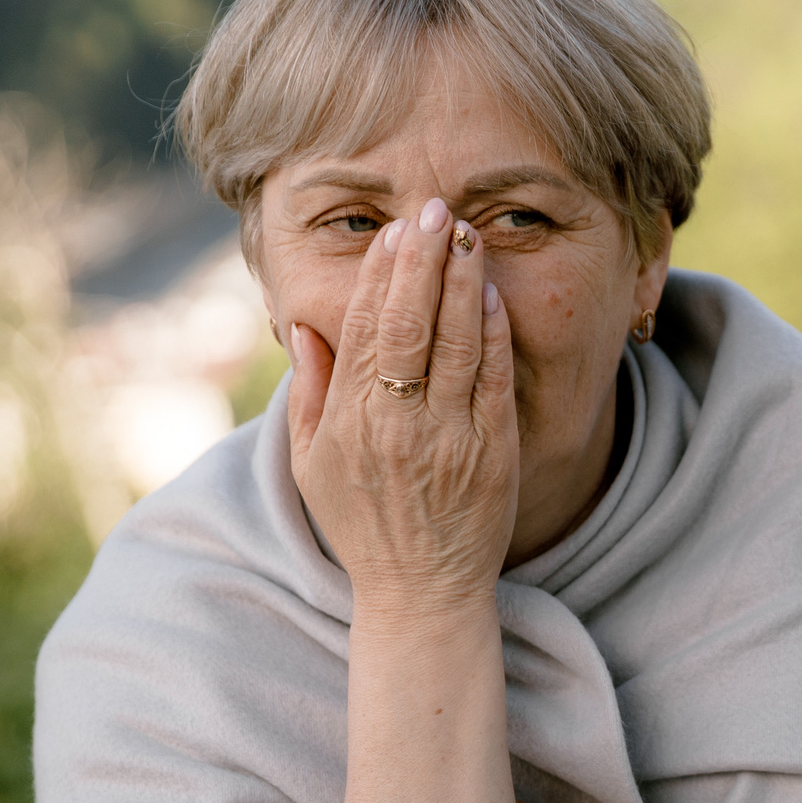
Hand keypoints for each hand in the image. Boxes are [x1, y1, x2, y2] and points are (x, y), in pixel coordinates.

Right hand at [288, 198, 518, 621]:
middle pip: (411, 326)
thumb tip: (307, 326)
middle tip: (434, 209)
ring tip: (467, 235)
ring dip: (462, 284)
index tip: (396, 232)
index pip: (367, 331)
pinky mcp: (493, 453)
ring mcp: (450, 438)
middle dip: (423, 263)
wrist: (421, 593)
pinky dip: (493, 336)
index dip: (383, 277)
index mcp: (350, 422)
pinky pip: (494, 383)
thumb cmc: (363, 525)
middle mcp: (398, 425)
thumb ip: (310, 392)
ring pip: (457, 345)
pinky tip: (492, 295)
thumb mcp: (313, 463)